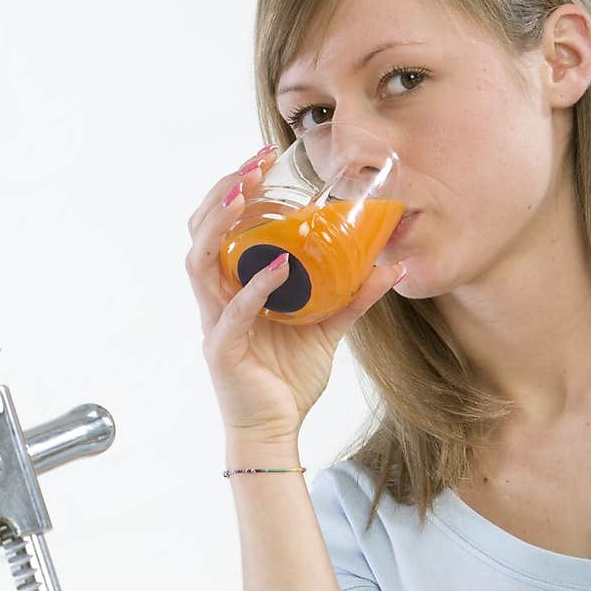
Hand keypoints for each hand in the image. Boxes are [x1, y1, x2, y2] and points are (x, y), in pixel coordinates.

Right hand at [185, 145, 406, 441]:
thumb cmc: (288, 381)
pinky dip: (255, 287)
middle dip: (223, 192)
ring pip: (199, 261)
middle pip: (200, 231)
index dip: (233, 189)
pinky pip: (233, 312)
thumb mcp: (326, 329)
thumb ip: (352, 297)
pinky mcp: (222, 350)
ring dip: (220, 223)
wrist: (275, 432)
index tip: (261, 158)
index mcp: (233, 287)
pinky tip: (278, 267)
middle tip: (253, 163)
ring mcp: (214, 323)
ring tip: (244, 194)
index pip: (220, 227)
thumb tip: (391, 267)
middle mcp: (216, 299)